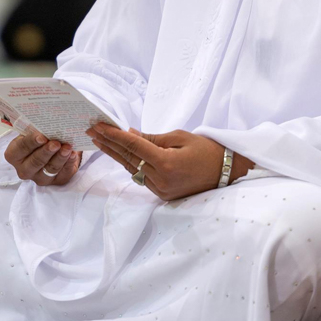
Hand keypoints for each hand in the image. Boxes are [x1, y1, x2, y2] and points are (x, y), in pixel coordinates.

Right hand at [5, 131, 81, 185]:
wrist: (50, 149)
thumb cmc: (38, 138)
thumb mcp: (32, 132)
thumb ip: (35, 129)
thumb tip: (46, 123)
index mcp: (14, 155)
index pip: (20, 148)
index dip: (31, 142)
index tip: (41, 136)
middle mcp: (24, 169)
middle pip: (35, 162)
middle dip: (46, 152)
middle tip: (55, 143)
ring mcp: (40, 178)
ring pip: (50, 168)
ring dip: (60, 157)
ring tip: (67, 147)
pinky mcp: (56, 181)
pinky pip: (63, 173)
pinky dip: (69, 163)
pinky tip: (73, 154)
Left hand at [86, 123, 252, 200]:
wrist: (228, 171)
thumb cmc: (207, 149)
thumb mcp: (180, 137)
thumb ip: (153, 138)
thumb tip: (130, 134)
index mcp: (166, 163)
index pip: (133, 146)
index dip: (114, 135)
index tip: (98, 126)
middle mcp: (161, 180)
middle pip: (128, 159)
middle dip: (109, 144)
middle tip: (92, 131)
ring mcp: (162, 190)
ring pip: (133, 169)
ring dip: (116, 155)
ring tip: (100, 141)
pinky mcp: (164, 195)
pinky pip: (143, 177)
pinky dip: (131, 165)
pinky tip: (119, 154)